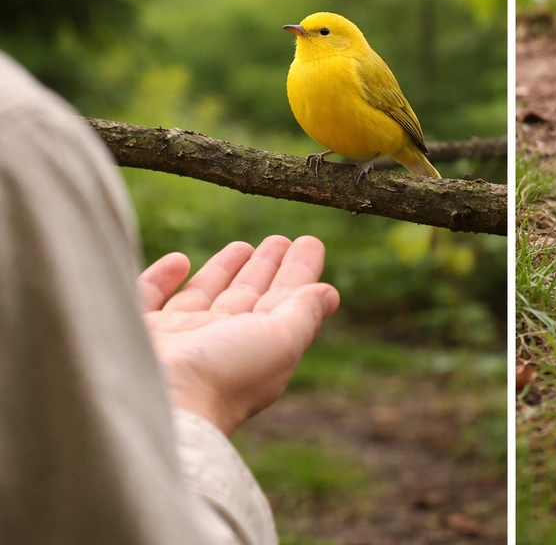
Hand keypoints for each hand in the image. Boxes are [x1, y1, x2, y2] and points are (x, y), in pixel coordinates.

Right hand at [137, 235, 339, 435]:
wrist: (154, 406)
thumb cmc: (223, 374)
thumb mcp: (279, 340)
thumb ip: (302, 313)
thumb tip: (329, 293)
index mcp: (257, 347)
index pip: (284, 300)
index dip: (298, 271)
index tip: (310, 242)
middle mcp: (219, 344)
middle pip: (248, 297)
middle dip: (265, 269)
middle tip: (278, 240)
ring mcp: (176, 341)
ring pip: (204, 296)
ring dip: (224, 270)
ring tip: (244, 246)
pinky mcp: (136, 332)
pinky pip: (150, 298)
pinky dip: (163, 278)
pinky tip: (178, 260)